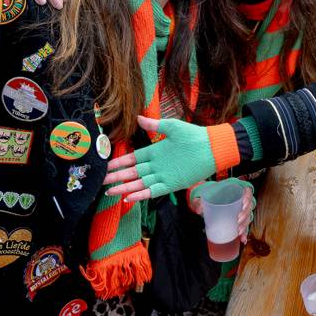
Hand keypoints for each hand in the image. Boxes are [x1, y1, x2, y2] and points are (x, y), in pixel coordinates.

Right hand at [103, 116, 238, 200]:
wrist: (213, 148)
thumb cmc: (194, 135)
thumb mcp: (173, 127)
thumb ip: (155, 124)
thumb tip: (138, 117)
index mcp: (155, 151)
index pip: (132, 159)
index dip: (119, 163)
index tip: (105, 166)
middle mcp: (156, 165)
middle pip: (132, 173)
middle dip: (117, 177)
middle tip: (101, 181)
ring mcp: (163, 175)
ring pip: (139, 183)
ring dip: (125, 187)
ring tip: (110, 191)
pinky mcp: (172, 184)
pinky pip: (153, 191)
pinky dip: (141, 194)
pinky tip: (129, 197)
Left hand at [190, 178, 255, 242]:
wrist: (210, 202)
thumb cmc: (210, 197)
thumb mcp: (205, 197)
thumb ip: (200, 202)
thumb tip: (199, 210)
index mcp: (236, 192)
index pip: (248, 192)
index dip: (248, 197)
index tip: (242, 204)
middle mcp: (241, 201)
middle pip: (249, 206)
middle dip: (245, 214)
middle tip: (238, 219)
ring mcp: (241, 211)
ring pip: (248, 217)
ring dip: (245, 224)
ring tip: (238, 231)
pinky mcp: (239, 220)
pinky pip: (244, 226)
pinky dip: (244, 233)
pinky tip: (242, 239)